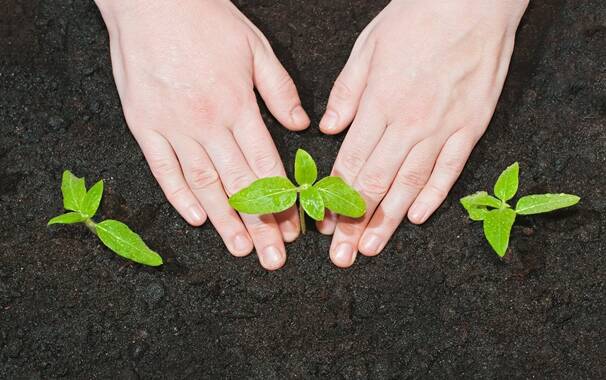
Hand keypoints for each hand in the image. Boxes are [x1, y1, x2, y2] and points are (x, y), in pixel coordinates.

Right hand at [95, 0, 309, 269]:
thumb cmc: (206, 19)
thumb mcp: (255, 47)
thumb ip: (279, 90)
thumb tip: (301, 126)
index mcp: (237, 105)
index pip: (265, 166)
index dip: (281, 202)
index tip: (292, 229)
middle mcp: (206, 122)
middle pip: (239, 184)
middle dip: (259, 225)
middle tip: (271, 258)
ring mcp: (173, 126)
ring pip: (203, 183)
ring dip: (223, 220)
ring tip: (239, 249)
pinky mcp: (144, 124)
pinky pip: (162, 168)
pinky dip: (178, 195)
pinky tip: (195, 218)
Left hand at [317, 0, 527, 266]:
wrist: (472, 1)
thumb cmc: (417, 18)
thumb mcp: (368, 48)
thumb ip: (346, 93)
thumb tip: (327, 128)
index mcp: (379, 103)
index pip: (351, 161)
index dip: (335, 196)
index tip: (322, 223)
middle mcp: (408, 122)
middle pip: (376, 181)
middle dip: (355, 222)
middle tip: (342, 254)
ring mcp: (442, 127)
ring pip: (410, 183)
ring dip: (388, 220)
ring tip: (371, 248)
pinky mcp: (471, 126)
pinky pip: (450, 169)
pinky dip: (434, 195)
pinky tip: (416, 217)